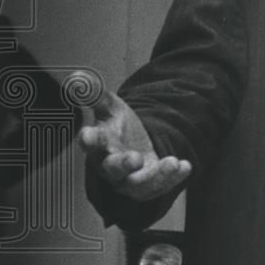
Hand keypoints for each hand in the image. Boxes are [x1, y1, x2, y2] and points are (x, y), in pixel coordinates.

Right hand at [73, 73, 191, 200]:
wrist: (135, 144)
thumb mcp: (111, 107)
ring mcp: (130, 179)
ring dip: (156, 176)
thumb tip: (80, 77)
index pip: (90, 144)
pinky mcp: (149, 185)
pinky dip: (173, 178)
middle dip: (124, 165)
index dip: (89, 140)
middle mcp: (111, 166)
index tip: (89, 135)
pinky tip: (185, 166)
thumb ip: (97, 94)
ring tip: (172, 162)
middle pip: (113, 170)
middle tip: (136, 158)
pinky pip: (161, 187)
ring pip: (139, 185)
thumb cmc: (118, 127)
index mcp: (98, 146)